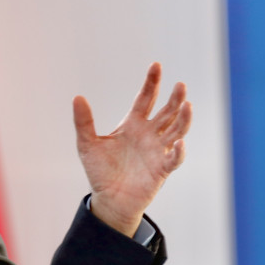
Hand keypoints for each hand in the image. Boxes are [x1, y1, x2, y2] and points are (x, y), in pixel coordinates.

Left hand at [72, 63, 191, 236]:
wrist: (109, 199)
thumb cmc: (100, 171)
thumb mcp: (87, 144)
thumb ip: (84, 122)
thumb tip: (77, 97)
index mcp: (133, 124)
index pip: (145, 98)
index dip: (152, 82)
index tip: (157, 65)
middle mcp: (149, 134)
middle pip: (166, 111)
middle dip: (174, 98)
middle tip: (180, 85)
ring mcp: (157, 150)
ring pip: (176, 130)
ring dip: (183, 118)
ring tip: (187, 104)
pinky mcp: (162, 169)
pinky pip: (174, 158)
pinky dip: (178, 151)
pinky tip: (179, 142)